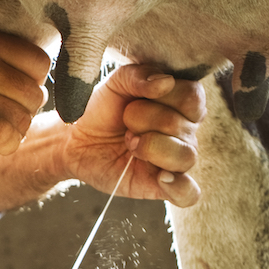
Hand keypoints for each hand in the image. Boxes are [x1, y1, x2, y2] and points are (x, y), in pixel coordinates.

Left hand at [65, 64, 204, 205]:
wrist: (75, 139)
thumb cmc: (101, 109)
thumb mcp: (115, 82)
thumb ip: (138, 75)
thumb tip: (165, 82)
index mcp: (180, 103)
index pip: (193, 97)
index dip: (164, 97)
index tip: (135, 99)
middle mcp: (185, 132)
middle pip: (182, 126)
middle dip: (144, 121)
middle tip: (125, 125)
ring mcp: (176, 160)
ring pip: (187, 156)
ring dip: (152, 147)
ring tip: (130, 144)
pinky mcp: (163, 186)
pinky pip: (189, 193)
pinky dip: (180, 187)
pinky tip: (160, 177)